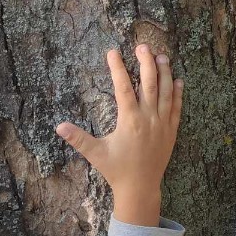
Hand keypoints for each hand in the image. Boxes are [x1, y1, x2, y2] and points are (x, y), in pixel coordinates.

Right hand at [56, 46, 182, 226]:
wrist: (140, 189)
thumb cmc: (117, 171)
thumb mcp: (96, 154)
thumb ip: (78, 138)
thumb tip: (58, 126)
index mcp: (130, 121)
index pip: (123, 88)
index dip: (117, 68)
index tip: (112, 52)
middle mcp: (149, 119)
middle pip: (150, 83)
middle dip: (146, 62)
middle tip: (142, 46)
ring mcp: (163, 125)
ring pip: (166, 92)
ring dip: (165, 73)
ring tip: (161, 56)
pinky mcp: (171, 132)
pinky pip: (177, 109)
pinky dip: (178, 94)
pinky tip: (177, 80)